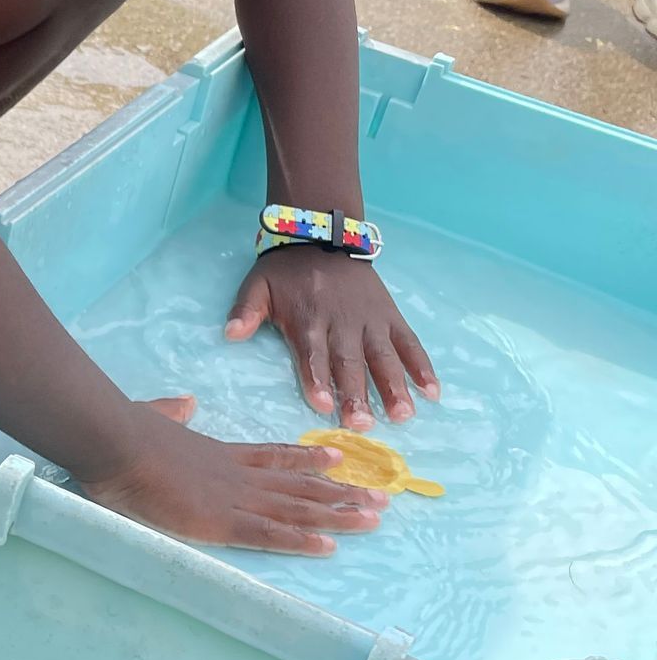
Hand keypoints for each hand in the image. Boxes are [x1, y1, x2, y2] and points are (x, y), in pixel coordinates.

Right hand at [80, 398, 386, 555]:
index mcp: (219, 453)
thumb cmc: (125, 431)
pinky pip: (269, 534)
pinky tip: (329, 546)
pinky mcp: (220, 522)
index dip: (308, 461)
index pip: (273, 457)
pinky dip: (300, 540)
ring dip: (337, 514)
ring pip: (296, 508)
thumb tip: (184, 403)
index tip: (341, 460)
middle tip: (380, 497)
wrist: (117, 441)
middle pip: (298, 485)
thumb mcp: (153, 415)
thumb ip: (170, 411)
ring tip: (373, 518)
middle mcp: (236, 475)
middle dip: (341, 492)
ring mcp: (232, 498)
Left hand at [225, 253, 437, 428]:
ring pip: (383, 356)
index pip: (312, 354)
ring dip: (394, 386)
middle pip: (350, 362)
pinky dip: (422, 366)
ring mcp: (370, 320)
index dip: (317, 379)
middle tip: (362, 425)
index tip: (323, 406)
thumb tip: (229, 334)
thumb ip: (245, 311)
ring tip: (402, 416)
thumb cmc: (286, 271)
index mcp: (308, 319)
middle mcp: (342, 322)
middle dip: (357, 394)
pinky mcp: (390, 316)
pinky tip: (432, 392)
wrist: (323, 234)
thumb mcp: (258, 285)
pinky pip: (409, 342)